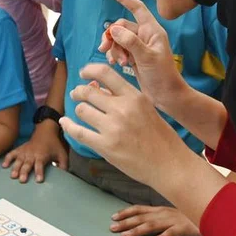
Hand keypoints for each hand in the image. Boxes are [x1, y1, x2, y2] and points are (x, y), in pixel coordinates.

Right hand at [2, 121, 67, 182]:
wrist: (45, 130)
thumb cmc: (54, 144)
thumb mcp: (62, 154)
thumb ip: (63, 166)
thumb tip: (64, 176)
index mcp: (42, 155)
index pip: (40, 165)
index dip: (40, 173)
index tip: (39, 180)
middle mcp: (32, 154)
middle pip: (28, 164)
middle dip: (25, 172)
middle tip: (22, 180)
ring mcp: (25, 151)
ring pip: (19, 160)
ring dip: (15, 168)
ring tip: (13, 176)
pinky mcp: (20, 149)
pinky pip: (12, 154)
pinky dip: (7, 159)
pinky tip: (4, 166)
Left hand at [62, 64, 186, 187]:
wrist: (169, 165)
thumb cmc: (160, 137)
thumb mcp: (145, 109)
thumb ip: (123, 98)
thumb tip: (96, 87)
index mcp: (134, 97)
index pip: (105, 73)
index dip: (89, 70)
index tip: (83, 73)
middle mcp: (122, 109)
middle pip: (88, 92)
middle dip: (79, 92)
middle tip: (77, 94)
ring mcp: (112, 128)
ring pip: (82, 110)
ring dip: (79, 110)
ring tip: (81, 113)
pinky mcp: (105, 147)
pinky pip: (78, 132)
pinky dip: (68, 126)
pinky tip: (65, 123)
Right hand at [99, 0, 187, 111]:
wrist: (166, 95)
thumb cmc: (162, 76)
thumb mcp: (147, 57)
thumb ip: (130, 42)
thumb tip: (114, 29)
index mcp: (152, 31)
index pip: (137, 8)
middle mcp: (145, 36)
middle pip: (121, 26)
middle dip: (112, 37)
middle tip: (104, 49)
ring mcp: (139, 46)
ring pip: (118, 39)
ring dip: (114, 49)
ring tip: (118, 62)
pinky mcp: (134, 57)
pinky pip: (119, 50)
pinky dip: (115, 55)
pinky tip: (117, 64)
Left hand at [110, 205, 199, 235]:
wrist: (211, 213)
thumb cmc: (190, 216)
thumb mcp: (172, 214)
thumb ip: (159, 216)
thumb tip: (144, 222)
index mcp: (161, 209)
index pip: (139, 209)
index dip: (126, 212)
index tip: (113, 217)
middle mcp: (164, 213)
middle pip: (141, 218)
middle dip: (125, 222)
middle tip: (112, 228)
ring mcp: (173, 220)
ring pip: (152, 225)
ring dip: (137, 230)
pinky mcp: (184, 228)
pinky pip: (172, 233)